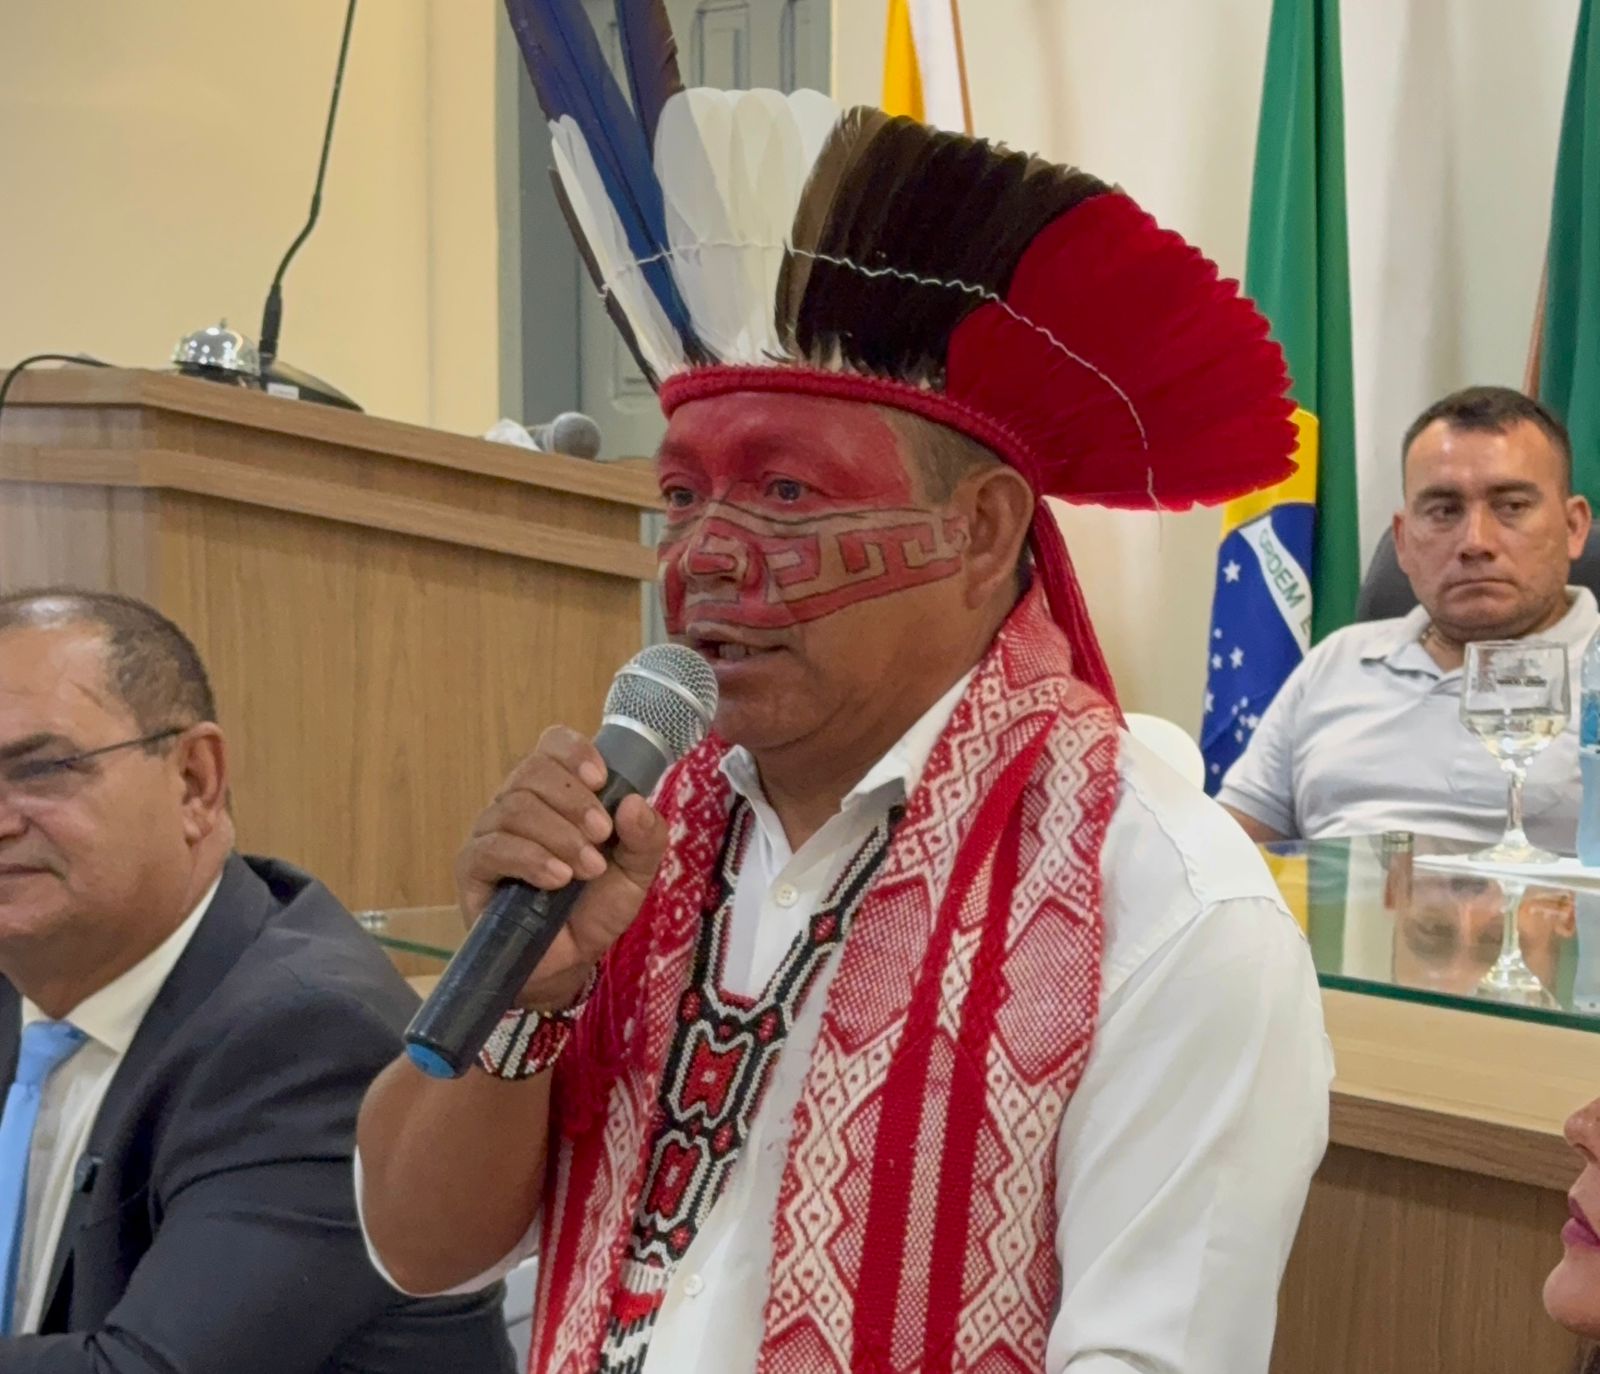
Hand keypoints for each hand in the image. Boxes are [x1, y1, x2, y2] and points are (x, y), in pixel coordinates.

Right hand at [456, 726, 666, 1009]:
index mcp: (556, 794)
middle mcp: (518, 805)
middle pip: (532, 772)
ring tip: (585, 869)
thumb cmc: (595, 908)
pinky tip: (557, 879)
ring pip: (514, 808)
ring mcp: (491, 834)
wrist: (567, 962)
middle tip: (601, 835)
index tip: (602, 778)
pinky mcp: (473, 869)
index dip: (574, 752)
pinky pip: (493, 848)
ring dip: (558, 835)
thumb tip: (635, 803)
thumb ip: (646, 838)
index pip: (551, 745)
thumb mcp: (636, 873)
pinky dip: (531, 859)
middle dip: (574, 800)